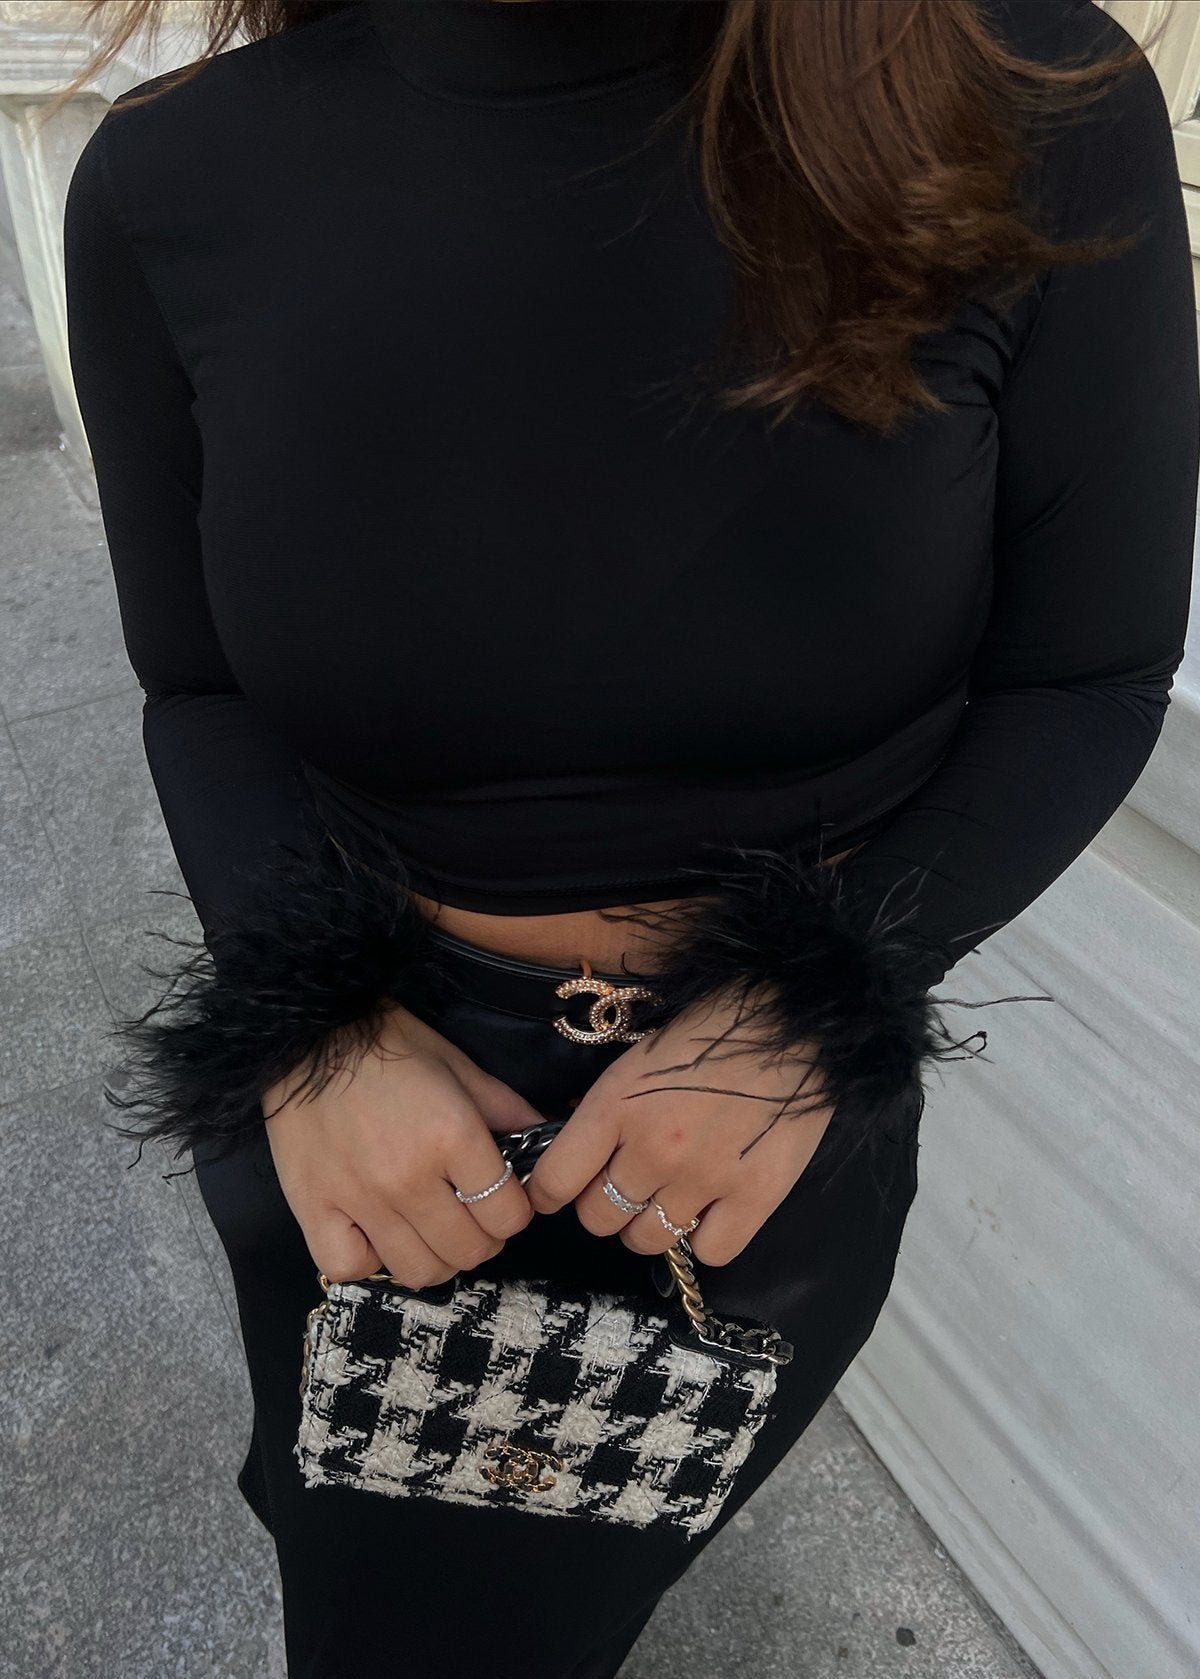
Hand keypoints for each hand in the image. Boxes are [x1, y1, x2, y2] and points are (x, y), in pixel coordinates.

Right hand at [263, 1002, 542, 1286]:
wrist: (306, 1031)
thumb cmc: (385, 1042)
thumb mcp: (456, 1064)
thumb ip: (504, 1107)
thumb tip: (545, 1136)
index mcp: (451, 1136)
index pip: (507, 1213)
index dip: (515, 1210)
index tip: (505, 1198)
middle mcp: (408, 1177)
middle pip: (469, 1250)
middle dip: (483, 1236)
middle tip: (472, 1214)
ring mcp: (359, 1199)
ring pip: (419, 1270)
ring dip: (436, 1255)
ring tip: (431, 1228)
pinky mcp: (313, 1209)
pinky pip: (349, 1268)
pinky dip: (368, 1260)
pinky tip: (376, 1234)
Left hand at [525, 988, 833, 1266]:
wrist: (795, 1019)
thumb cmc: (714, 1026)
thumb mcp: (641, 1054)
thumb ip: (609, 1106)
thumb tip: (580, 1145)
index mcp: (616, 1105)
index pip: (555, 1180)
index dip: (550, 1191)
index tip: (562, 1189)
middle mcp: (652, 1149)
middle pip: (598, 1217)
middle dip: (605, 1204)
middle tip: (628, 1183)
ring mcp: (704, 1178)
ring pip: (647, 1239)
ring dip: (651, 1223)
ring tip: (671, 1196)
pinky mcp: (756, 1197)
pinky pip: (710, 1251)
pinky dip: (707, 1236)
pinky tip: (715, 1207)